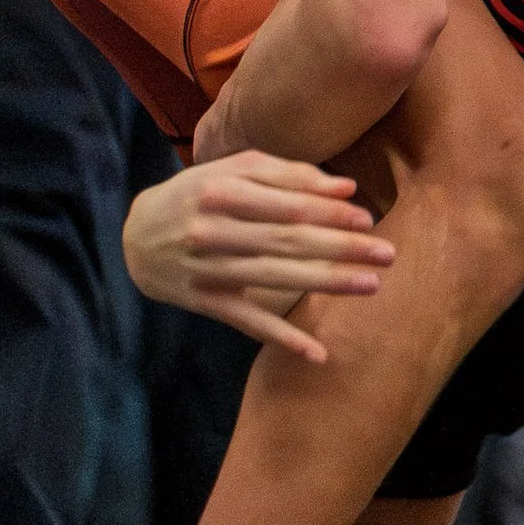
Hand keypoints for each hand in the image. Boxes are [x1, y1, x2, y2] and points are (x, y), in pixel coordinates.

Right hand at [123, 152, 394, 359]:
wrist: (136, 234)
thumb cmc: (200, 193)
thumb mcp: (235, 171)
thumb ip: (289, 175)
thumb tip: (346, 187)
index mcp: (221, 190)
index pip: (287, 205)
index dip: (330, 213)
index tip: (367, 220)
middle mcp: (211, 230)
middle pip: (286, 241)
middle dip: (341, 248)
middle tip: (387, 254)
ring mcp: (206, 268)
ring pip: (274, 278)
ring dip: (325, 284)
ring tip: (370, 285)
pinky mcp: (203, 300)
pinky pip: (247, 321)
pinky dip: (282, 338)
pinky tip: (317, 353)